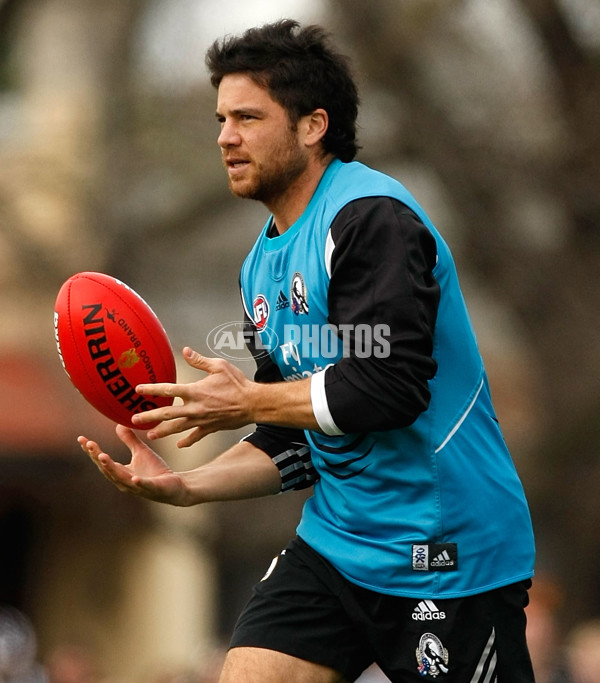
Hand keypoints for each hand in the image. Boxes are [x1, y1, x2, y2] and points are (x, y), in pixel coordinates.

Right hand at [78, 425, 188, 504]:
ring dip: (111, 468)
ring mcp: (138, 487)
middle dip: (97, 457)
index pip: (102, 461)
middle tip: (89, 444)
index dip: (91, 451)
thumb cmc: (155, 471)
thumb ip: (129, 440)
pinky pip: (144, 486)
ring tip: (102, 456)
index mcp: (121, 472)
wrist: (175, 485)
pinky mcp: (153, 489)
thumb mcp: (141, 452)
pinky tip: (134, 479)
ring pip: (121, 478)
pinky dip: (138, 483)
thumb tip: (118, 425)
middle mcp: (125, 481)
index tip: (81, 439)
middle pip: (108, 469)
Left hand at [131, 347, 255, 447]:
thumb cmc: (237, 383)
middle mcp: (195, 407)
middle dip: (149, 417)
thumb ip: (200, 360)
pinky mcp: (210, 428)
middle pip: (166, 414)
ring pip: (177, 428)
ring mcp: (201, 420)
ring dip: (162, 432)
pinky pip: (195, 436)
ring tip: (150, 435)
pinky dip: (187, 441)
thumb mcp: (219, 366)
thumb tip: (186, 351)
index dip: (151, 389)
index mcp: (195, 391)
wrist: (253, 404)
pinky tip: (179, 445)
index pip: (168, 390)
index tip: (138, 390)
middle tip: (134, 419)